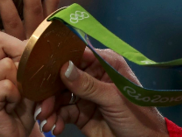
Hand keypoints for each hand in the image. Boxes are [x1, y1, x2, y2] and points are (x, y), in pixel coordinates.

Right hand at [0, 32, 37, 136]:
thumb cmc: (23, 111)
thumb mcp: (29, 82)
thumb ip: (30, 63)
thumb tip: (41, 45)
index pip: (0, 37)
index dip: (19, 46)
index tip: (28, 66)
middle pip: (1, 43)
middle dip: (21, 61)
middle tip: (24, 83)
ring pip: (7, 65)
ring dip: (21, 83)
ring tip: (18, 98)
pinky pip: (7, 86)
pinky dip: (16, 97)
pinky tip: (12, 107)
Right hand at [36, 48, 167, 136]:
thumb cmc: (139, 116)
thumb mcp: (113, 99)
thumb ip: (88, 85)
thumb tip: (64, 67)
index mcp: (106, 63)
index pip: (78, 54)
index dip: (60, 60)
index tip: (42, 67)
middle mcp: (94, 76)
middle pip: (65, 77)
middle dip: (51, 90)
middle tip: (42, 103)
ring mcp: (87, 95)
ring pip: (61, 96)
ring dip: (51, 107)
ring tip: (46, 119)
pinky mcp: (83, 113)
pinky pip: (64, 113)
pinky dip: (57, 119)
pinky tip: (54, 126)